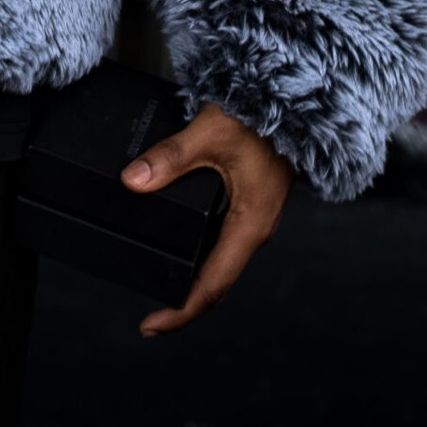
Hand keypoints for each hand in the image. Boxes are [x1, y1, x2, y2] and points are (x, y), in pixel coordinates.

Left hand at [120, 101, 292, 336]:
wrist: (294, 101)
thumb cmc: (257, 117)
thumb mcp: (209, 134)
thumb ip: (170, 158)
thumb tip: (132, 181)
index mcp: (249, 225)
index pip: (213, 285)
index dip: (181, 311)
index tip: (151, 326)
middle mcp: (254, 228)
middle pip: (217, 281)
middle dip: (184, 301)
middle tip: (151, 315)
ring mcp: (254, 216)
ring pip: (221, 261)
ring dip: (194, 277)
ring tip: (160, 284)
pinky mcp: (250, 201)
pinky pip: (225, 240)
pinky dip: (202, 253)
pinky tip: (182, 246)